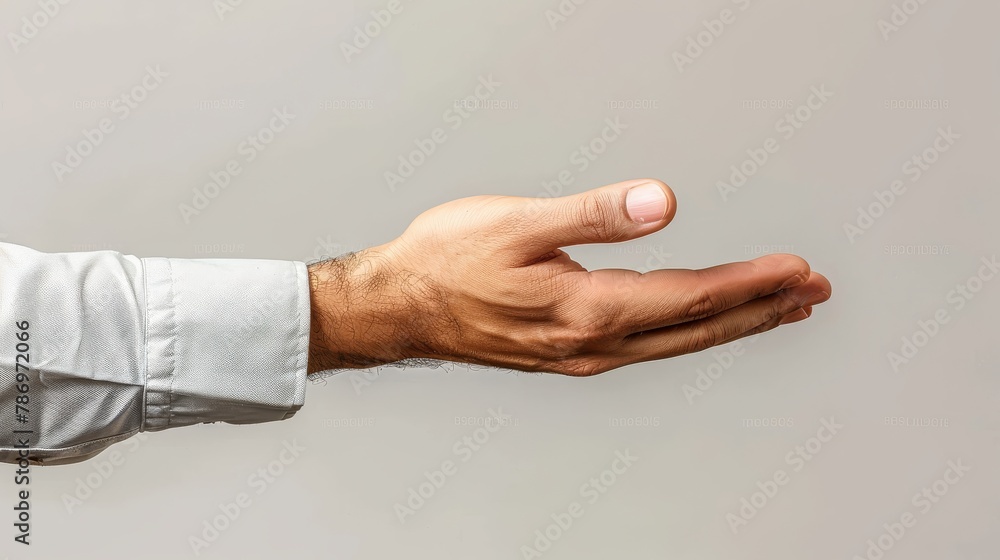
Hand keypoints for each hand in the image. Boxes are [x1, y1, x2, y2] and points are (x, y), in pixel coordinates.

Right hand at [306, 179, 830, 375]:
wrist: (399, 307)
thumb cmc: (447, 261)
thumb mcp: (518, 223)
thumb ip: (594, 214)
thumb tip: (663, 202)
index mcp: (588, 309)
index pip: (693, 297)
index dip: (751, 284)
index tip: (798, 271)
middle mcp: (593, 343)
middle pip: (697, 329)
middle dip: (759, 310)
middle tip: (810, 294)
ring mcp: (582, 355)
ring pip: (676, 342)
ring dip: (730, 324)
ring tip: (774, 310)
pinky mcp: (568, 353)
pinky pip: (648, 346)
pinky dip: (688, 331)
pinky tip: (697, 322)